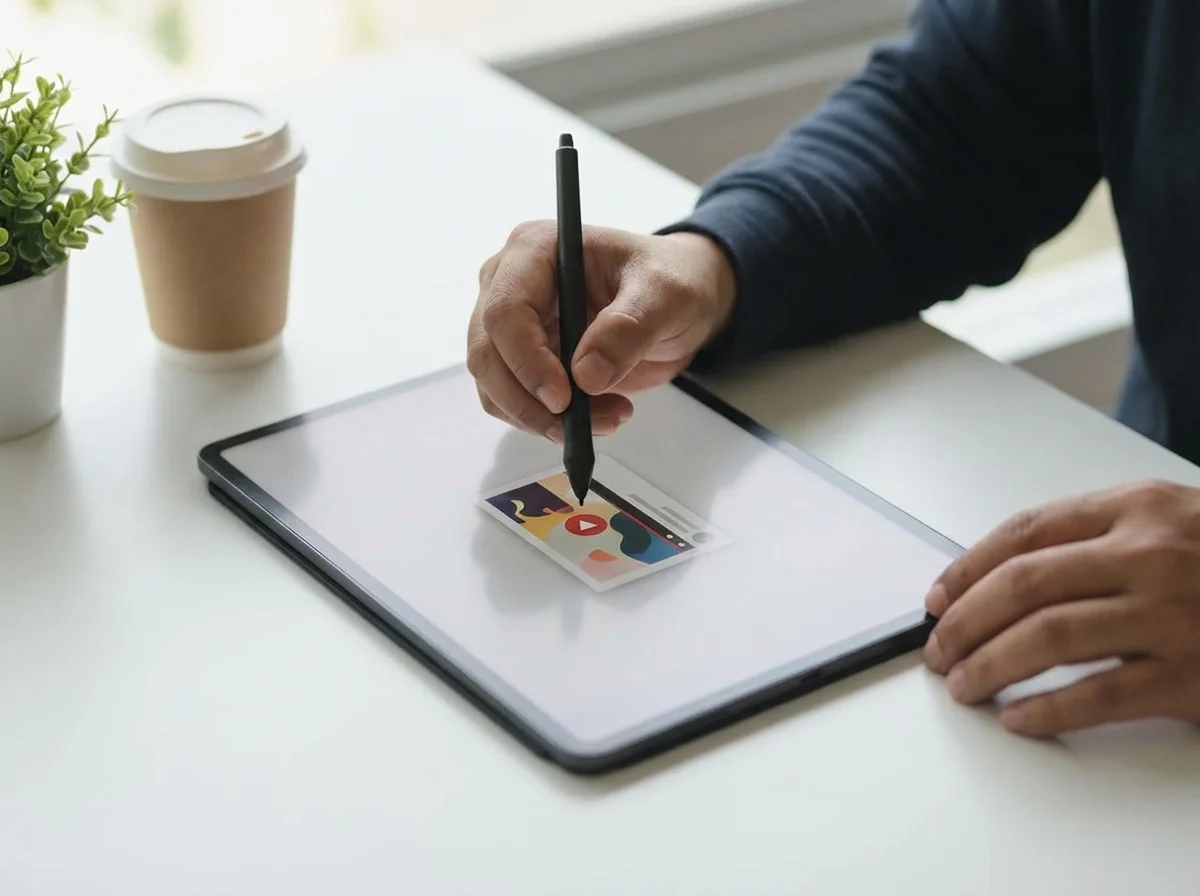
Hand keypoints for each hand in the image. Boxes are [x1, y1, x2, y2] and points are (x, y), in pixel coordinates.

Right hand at [468, 222, 735, 439]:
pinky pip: (513, 402)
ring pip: (494, 386)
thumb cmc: (670, 279)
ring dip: (541, 418)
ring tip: (607, 417)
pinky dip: (547, 421)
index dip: (527, 360)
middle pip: (488, 354)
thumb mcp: (666, 294)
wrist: (675, 302)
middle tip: (581, 425)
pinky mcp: (520, 360)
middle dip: (529, 401)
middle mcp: (508, 283)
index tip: (563, 399)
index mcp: (535, 250)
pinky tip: (598, 415)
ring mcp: (510, 325)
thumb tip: (586, 375)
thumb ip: (629, 328)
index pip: (505, 310)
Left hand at [922, 479, 1199, 735]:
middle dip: (964, 622)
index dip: (966, 568)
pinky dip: (1048, 710)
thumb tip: (1000, 575)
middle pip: (1022, 586)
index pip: (1023, 533)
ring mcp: (1172, 614)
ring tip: (964, 684)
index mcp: (1135, 509)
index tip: (937, 598)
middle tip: (938, 650)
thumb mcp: (1169, 520)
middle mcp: (1148, 554)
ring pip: (1047, 638)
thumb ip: (1095, 536)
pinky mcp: (1193, 675)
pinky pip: (1099, 695)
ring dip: (989, 665)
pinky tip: (1019, 718)